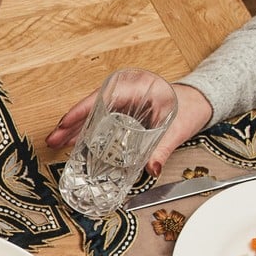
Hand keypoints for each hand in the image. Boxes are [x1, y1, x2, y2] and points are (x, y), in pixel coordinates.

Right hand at [44, 74, 214, 175]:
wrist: (201, 100)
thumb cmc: (191, 106)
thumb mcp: (178, 128)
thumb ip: (163, 148)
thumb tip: (151, 168)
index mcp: (138, 87)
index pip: (103, 97)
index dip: (81, 110)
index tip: (66, 122)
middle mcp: (127, 91)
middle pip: (92, 106)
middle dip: (71, 123)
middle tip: (53, 139)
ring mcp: (124, 99)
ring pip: (94, 112)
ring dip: (76, 128)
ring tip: (57, 143)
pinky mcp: (125, 109)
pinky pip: (102, 117)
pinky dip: (88, 129)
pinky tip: (77, 142)